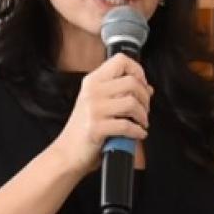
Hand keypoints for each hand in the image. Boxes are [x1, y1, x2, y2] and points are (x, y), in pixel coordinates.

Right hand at [52, 54, 152, 174]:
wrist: (66, 153)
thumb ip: (120, 93)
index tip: (142, 84)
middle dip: (145, 97)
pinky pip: (127, 125)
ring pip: (131, 103)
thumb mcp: (98, 104)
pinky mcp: (96, 128)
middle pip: (131, 82)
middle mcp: (92, 91)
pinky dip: (138, 131)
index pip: (120, 60)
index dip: (138, 71)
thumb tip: (147, 88)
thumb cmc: (83, 130)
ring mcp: (93, 109)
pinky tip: (138, 134)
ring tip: (142, 123)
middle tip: (145, 109)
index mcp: (93, 81)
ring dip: (143, 115)